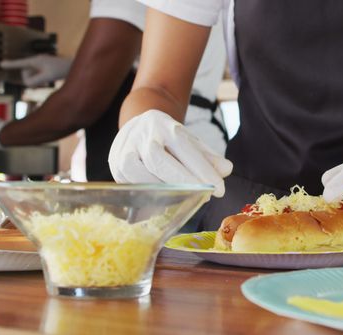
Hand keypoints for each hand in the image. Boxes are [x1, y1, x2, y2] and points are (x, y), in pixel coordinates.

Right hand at [0, 54, 72, 87]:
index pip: (20, 63)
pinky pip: (37, 77)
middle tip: (45, 78)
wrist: (75, 66)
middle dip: (31, 80)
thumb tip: (26, 84)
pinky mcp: (45, 68)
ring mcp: (41, 64)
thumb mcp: (47, 76)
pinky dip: (40, 81)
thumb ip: (35, 81)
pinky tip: (48, 79)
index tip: (0, 64)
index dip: (10, 64)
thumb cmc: (62, 70)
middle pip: (25, 74)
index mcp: (35, 60)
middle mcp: (37, 61)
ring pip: (31, 77)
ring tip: (49, 79)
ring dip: (37, 81)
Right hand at [109, 110, 232, 196]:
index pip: (184, 148)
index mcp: (164, 126)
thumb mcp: (191, 140)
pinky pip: (132, 188)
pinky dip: (151, 199)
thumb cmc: (170, 137)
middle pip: (158, 160)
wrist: (138, 123)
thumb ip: (208, 156)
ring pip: (140, 176)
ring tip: (187, 199)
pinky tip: (167, 204)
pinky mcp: (116, 167)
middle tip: (206, 196)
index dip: (202, 170)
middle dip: (184, 181)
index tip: (220, 189)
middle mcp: (141, 136)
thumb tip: (227, 170)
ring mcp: (125, 151)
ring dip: (165, 192)